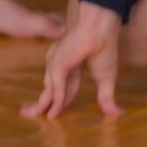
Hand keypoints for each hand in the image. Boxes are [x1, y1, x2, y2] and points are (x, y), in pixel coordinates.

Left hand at [24, 0, 122, 119]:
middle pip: (50, 89)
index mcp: (72, 65)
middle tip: (28, 113)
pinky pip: (57, 88)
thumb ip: (106, 97)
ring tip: (30, 116)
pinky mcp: (57, 65)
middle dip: (41, 103)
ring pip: (48, 90)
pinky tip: (53, 115)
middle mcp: (61, 65)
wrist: (100, 29)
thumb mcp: (106, 78)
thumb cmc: (105, 47)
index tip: (53, 114)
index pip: (64, 88)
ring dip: (41, 106)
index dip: (60, 102)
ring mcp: (57, 64)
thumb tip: (118, 115)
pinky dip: (56, 103)